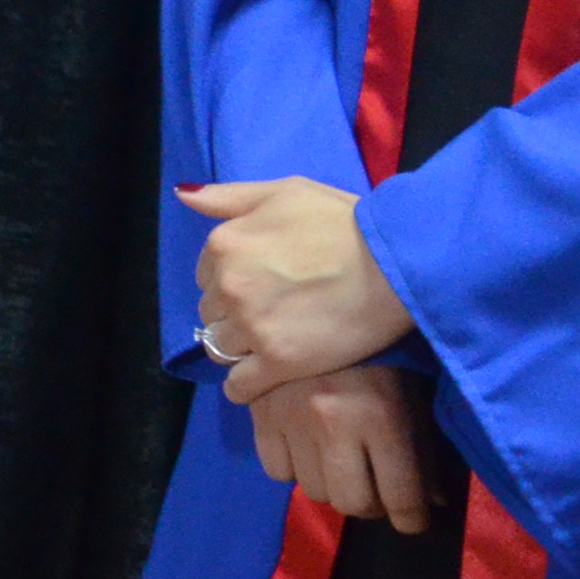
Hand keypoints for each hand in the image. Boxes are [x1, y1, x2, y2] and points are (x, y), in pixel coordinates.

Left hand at [183, 176, 415, 396]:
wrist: (397, 261)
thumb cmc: (345, 221)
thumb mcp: (284, 191)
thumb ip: (228, 197)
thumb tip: (182, 195)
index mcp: (224, 244)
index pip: (205, 275)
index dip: (227, 283)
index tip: (255, 287)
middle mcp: (229, 286)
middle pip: (211, 312)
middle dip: (231, 315)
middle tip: (266, 317)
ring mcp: (252, 326)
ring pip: (220, 348)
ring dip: (236, 350)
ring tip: (264, 348)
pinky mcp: (280, 362)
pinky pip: (240, 385)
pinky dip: (241, 387)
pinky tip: (254, 383)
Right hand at [243, 362, 436, 530]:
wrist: (319, 296)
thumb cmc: (379, 347)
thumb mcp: (410, 394)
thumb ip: (421, 449)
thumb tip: (431, 501)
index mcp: (381, 417)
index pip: (401, 496)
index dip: (412, 519)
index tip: (413, 519)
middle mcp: (334, 423)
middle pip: (352, 503)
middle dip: (371, 504)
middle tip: (377, 490)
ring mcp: (292, 418)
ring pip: (313, 489)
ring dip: (331, 485)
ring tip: (340, 465)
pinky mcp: (260, 411)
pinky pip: (277, 469)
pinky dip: (294, 467)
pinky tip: (306, 449)